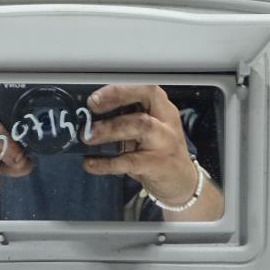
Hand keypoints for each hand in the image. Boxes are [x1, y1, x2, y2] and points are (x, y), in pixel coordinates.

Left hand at [80, 84, 221, 219]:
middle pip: (146, 98)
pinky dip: (107, 163)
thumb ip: (124, 119)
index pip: (145, 87)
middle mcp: (166, 120)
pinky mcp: (158, 164)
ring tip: (88, 136)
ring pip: (140, 125)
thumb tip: (88, 117)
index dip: (119, 89)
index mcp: (162, 108)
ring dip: (111, 128)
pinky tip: (91, 163)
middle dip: (116, 99)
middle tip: (90, 109)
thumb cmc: (158, 152)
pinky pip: (130, 161)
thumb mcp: (146, 131)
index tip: (95, 97)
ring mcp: (165, 142)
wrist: (181, 182)